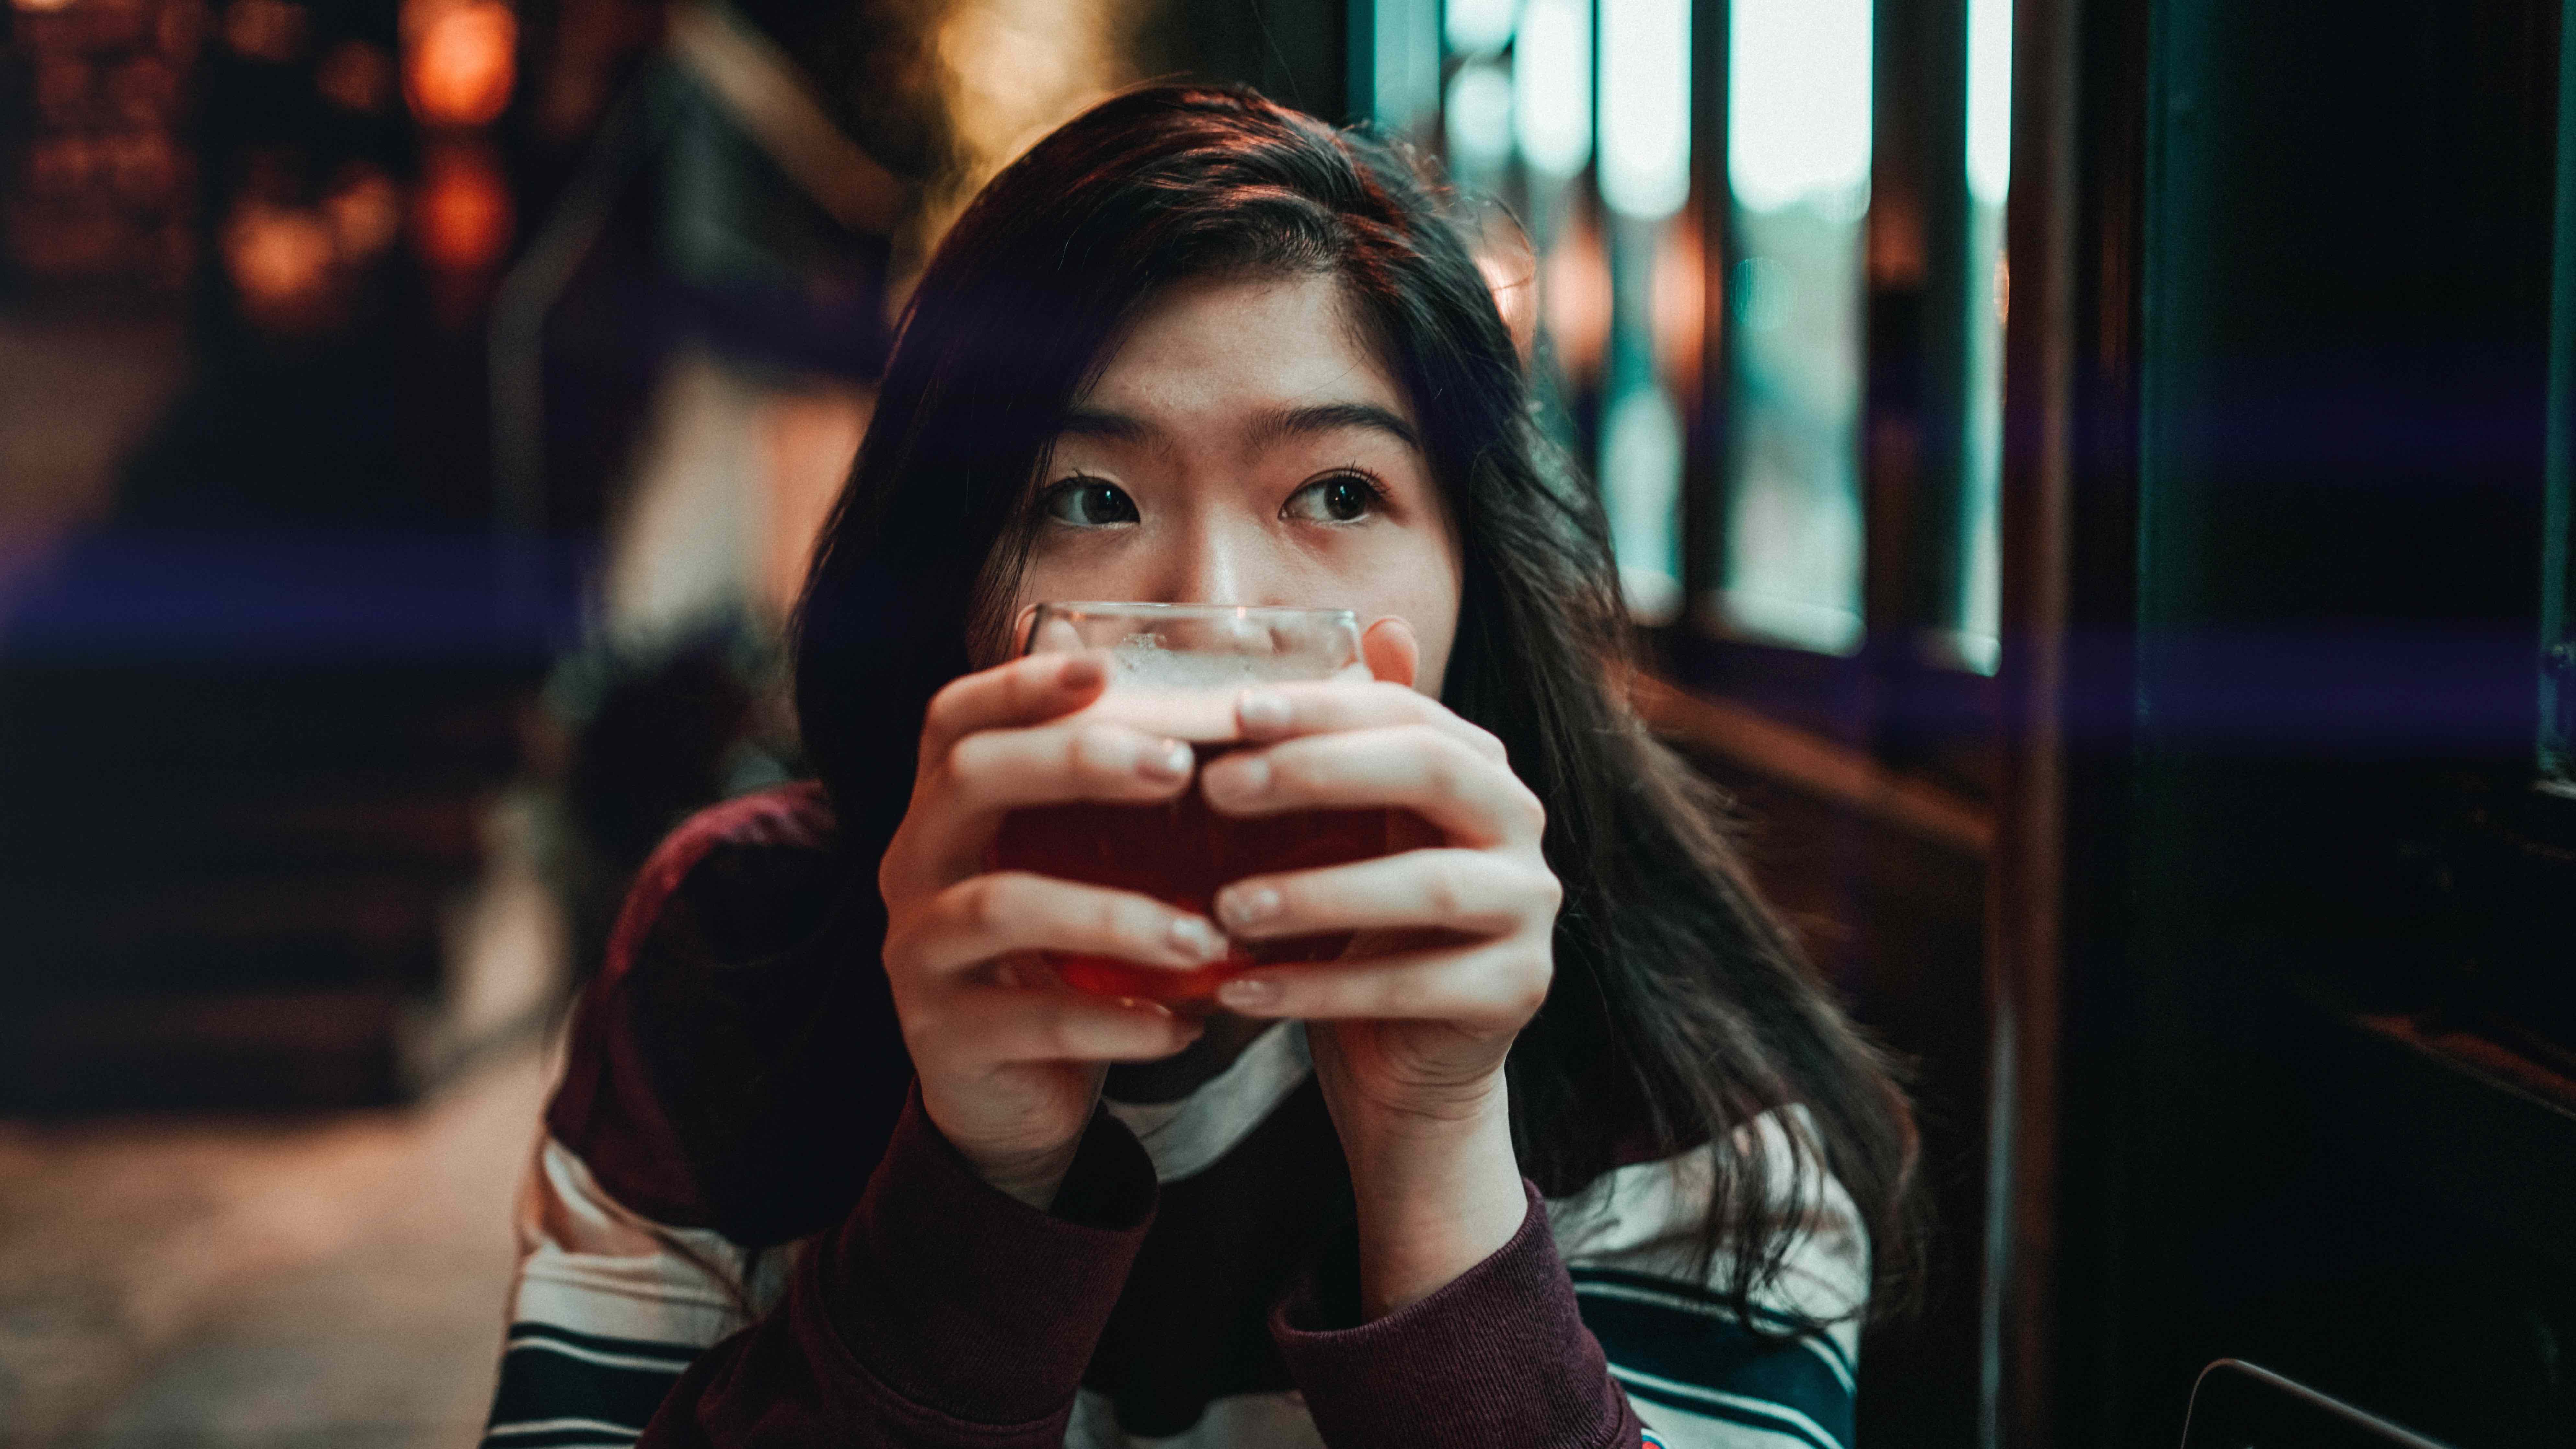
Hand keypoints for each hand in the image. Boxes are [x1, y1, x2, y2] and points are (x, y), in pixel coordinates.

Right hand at [877, 650, 1226, 1207]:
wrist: (1008, 1099)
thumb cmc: (1061, 960)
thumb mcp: (1075, 873)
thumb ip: (1115, 806)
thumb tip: (1209, 721)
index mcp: (944, 813)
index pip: (955, 720)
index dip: (1018, 684)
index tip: (1103, 668)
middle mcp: (914, 867)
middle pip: (970, 779)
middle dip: (1074, 761)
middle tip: (1178, 768)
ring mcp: (917, 952)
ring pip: (1001, 905)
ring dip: (1116, 914)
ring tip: (1208, 937)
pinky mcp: (944, 1037)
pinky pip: (1033, 1021)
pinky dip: (1117, 1023)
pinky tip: (1183, 1025)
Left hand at [1197, 627, 1558, 1312]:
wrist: (1408, 1062)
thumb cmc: (1361, 928)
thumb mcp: (1353, 830)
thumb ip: (1355, 739)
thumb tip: (1380, 623)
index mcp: (1477, 768)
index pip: (1405, 712)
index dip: (1322, 707)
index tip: (1232, 713)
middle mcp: (1519, 823)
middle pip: (1430, 772)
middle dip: (1318, 772)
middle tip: (1217, 790)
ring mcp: (1529, 908)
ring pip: (1429, 887)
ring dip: (1317, 893)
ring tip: (1226, 908)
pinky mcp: (1518, 989)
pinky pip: (1413, 984)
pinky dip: (1320, 989)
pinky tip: (1240, 990)